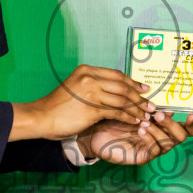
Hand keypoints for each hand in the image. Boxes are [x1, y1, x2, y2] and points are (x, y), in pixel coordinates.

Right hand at [12, 65, 153, 140]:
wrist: (41, 117)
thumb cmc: (57, 105)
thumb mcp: (74, 86)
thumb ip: (92, 85)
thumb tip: (113, 91)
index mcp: (87, 70)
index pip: (116, 75)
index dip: (133, 82)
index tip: (144, 89)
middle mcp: (90, 78)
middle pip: (123, 86)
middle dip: (139, 96)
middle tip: (150, 104)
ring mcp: (91, 93)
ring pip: (123, 100)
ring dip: (137, 108)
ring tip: (146, 115)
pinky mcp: (92, 109)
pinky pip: (117, 112)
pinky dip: (129, 117)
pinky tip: (135, 121)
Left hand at [80, 112, 192, 165]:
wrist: (95, 130)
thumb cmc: (115, 117)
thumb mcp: (134, 109)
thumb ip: (150, 108)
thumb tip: (168, 108)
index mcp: (162, 126)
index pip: (185, 128)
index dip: (192, 123)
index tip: (192, 114)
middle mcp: (161, 138)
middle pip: (182, 136)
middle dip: (173, 124)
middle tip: (158, 115)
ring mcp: (153, 148)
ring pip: (169, 143)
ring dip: (159, 130)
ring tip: (145, 122)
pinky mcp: (143, 157)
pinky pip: (155, 150)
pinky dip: (150, 138)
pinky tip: (141, 129)